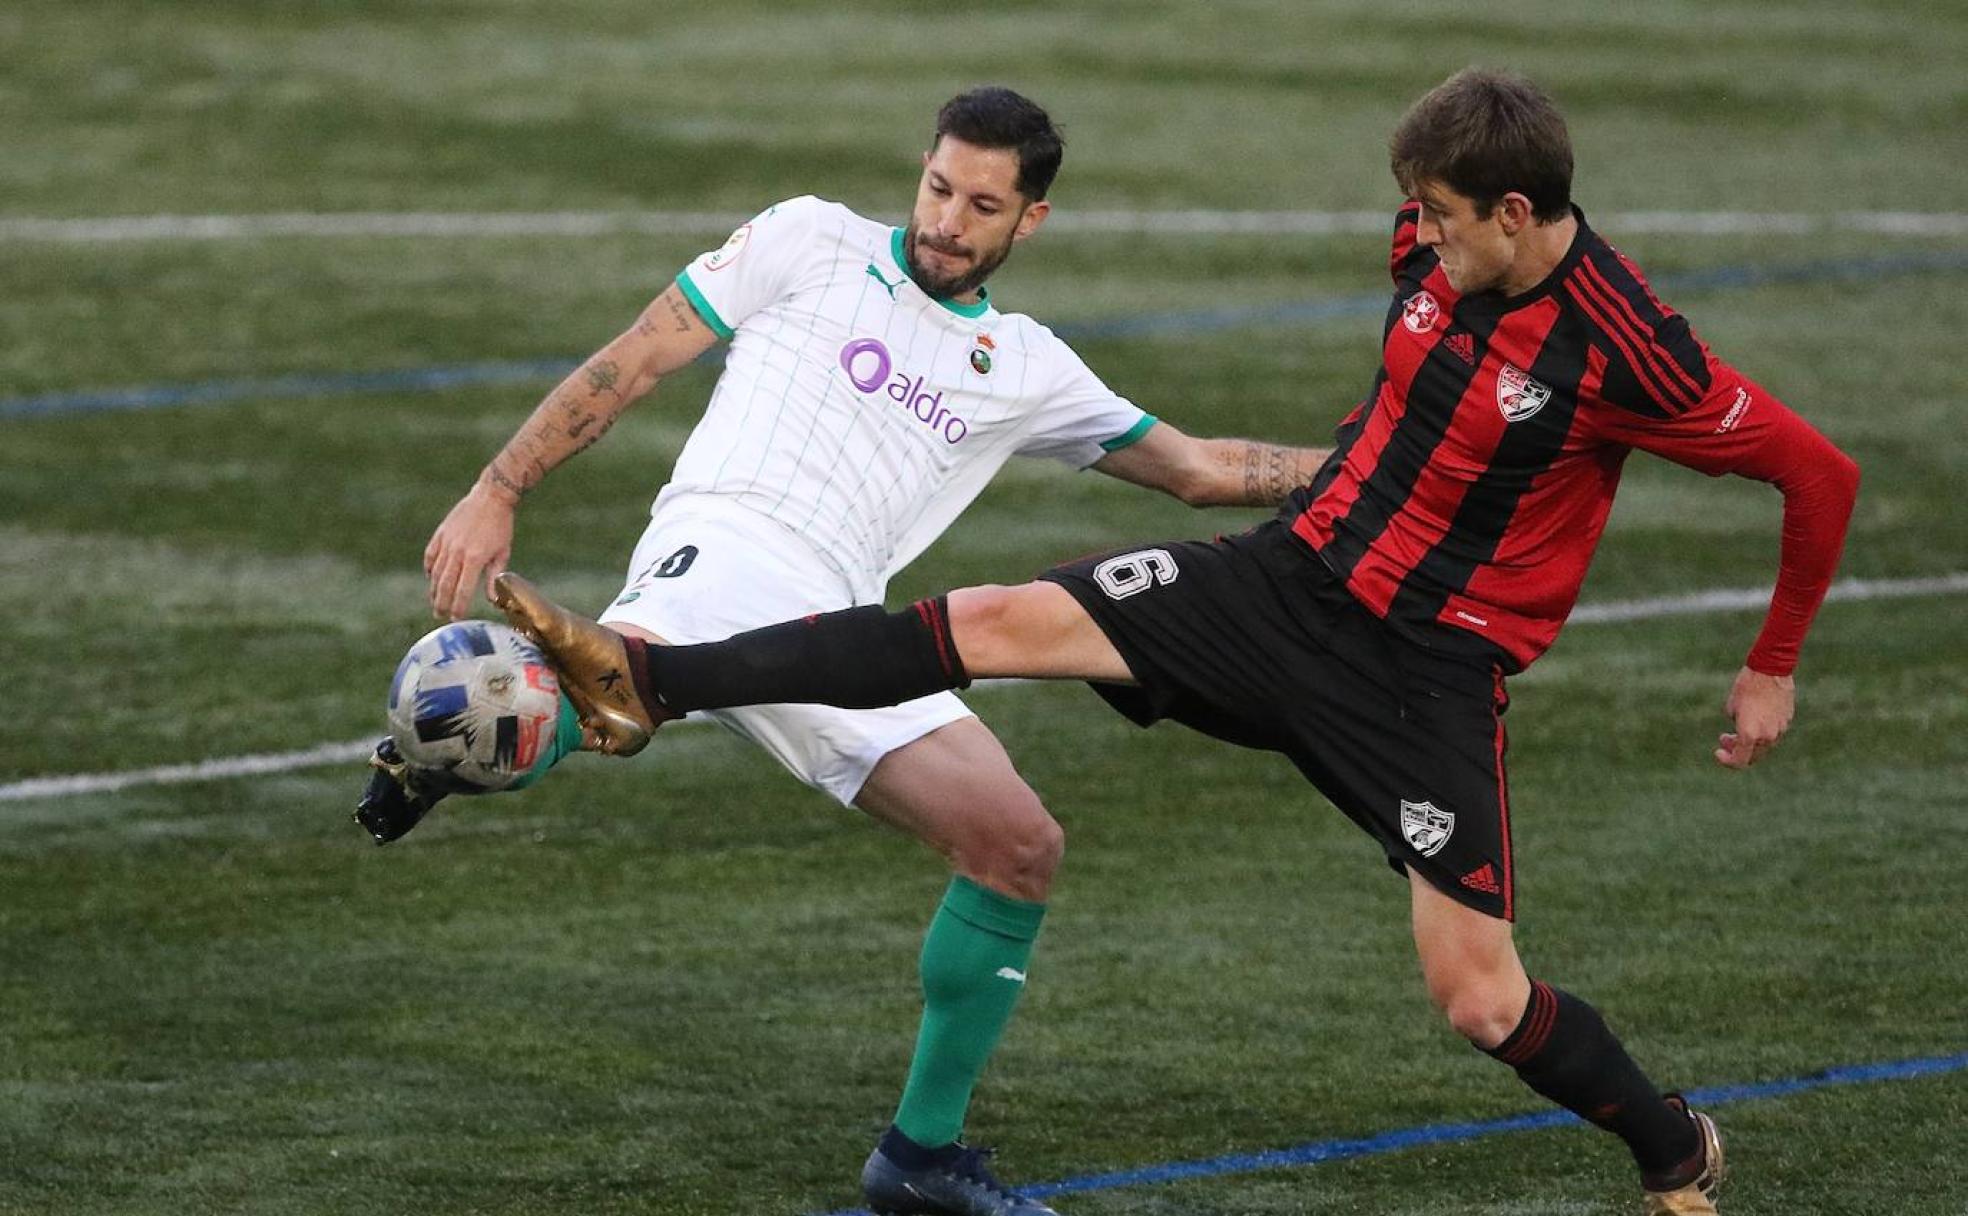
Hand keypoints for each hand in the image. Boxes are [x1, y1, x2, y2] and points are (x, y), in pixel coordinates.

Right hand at [423, 480, 517, 619]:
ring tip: (434, 602)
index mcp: (475, 559)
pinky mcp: (441, 534)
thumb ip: (494, 577)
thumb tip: (491, 600)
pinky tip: (431, 578)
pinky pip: (430, 555)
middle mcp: (457, 552)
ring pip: (435, 572)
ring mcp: (447, 542)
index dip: (458, 607)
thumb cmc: (501, 526)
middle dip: (442, 603)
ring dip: (434, 590)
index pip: (463, 590)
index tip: (456, 618)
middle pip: (445, 585)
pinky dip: (429, 568)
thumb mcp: (503, 553)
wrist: (490, 497)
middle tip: (440, 615)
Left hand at [1714, 666, 1794, 769]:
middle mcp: (1767, 736)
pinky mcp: (1787, 721)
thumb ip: (1737, 726)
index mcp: (1750, 734)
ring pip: (1764, 746)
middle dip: (1737, 751)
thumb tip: (1740, 732)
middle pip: (1752, 756)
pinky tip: (1754, 718)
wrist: (1771, 670)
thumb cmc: (1746, 686)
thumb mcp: (1731, 708)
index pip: (1739, 761)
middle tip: (1725, 738)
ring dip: (1750, 742)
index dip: (1727, 761)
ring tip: (1738, 727)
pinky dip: (1762, 732)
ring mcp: (1780, 730)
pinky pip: (1774, 734)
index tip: (1718, 751)